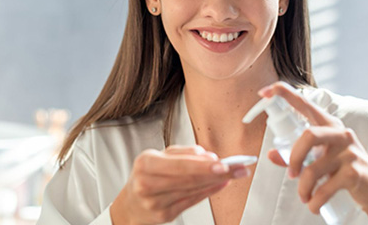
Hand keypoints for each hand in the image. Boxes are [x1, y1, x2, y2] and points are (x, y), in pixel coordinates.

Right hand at [111, 145, 249, 224]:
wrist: (130, 204)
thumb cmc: (147, 175)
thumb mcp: (159, 157)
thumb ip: (183, 153)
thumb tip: (206, 155)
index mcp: (146, 163)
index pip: (179, 165)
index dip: (202, 165)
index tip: (223, 163)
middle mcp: (148, 184)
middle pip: (189, 179)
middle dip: (217, 172)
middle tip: (237, 167)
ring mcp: (155, 202)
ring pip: (192, 191)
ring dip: (216, 182)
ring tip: (234, 174)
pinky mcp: (164, 215)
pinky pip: (191, 202)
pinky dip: (208, 192)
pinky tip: (220, 184)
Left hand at [259, 82, 367, 223]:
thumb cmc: (344, 171)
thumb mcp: (320, 160)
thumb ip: (296, 156)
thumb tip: (271, 154)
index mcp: (329, 125)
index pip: (305, 103)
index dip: (285, 94)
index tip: (265, 92)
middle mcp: (341, 134)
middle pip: (309, 135)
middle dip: (293, 158)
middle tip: (290, 175)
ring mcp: (350, 152)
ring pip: (313, 168)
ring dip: (303, 187)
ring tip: (304, 197)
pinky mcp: (355, 172)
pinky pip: (325, 188)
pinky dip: (315, 201)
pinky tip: (314, 205)